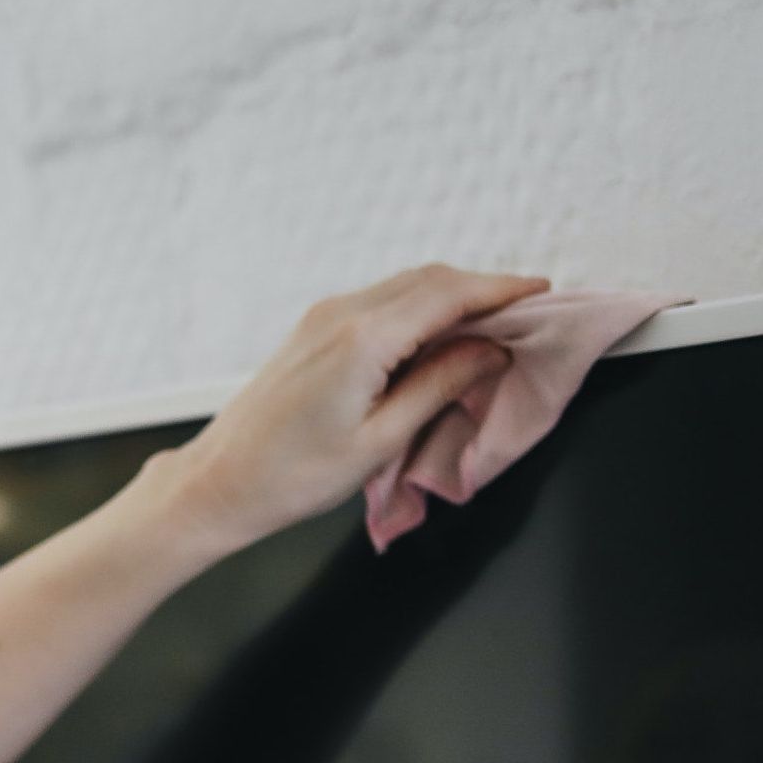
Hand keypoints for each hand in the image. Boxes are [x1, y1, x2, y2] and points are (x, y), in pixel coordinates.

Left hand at [161, 262, 552, 552]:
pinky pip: (381, 303)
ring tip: (491, 327)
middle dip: (484, 290)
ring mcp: (323, 317)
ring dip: (452, 298)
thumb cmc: (292, 476)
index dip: (502, 290)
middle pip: (430, 280)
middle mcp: (342, 313)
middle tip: (527, 313)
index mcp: (363, 338)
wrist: (220, 482)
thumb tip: (489, 352)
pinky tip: (438, 338)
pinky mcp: (314, 329)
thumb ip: (440, 387)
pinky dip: (420, 310)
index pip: (450, 294)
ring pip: (406, 287)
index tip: (543, 294)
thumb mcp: (380, 440)